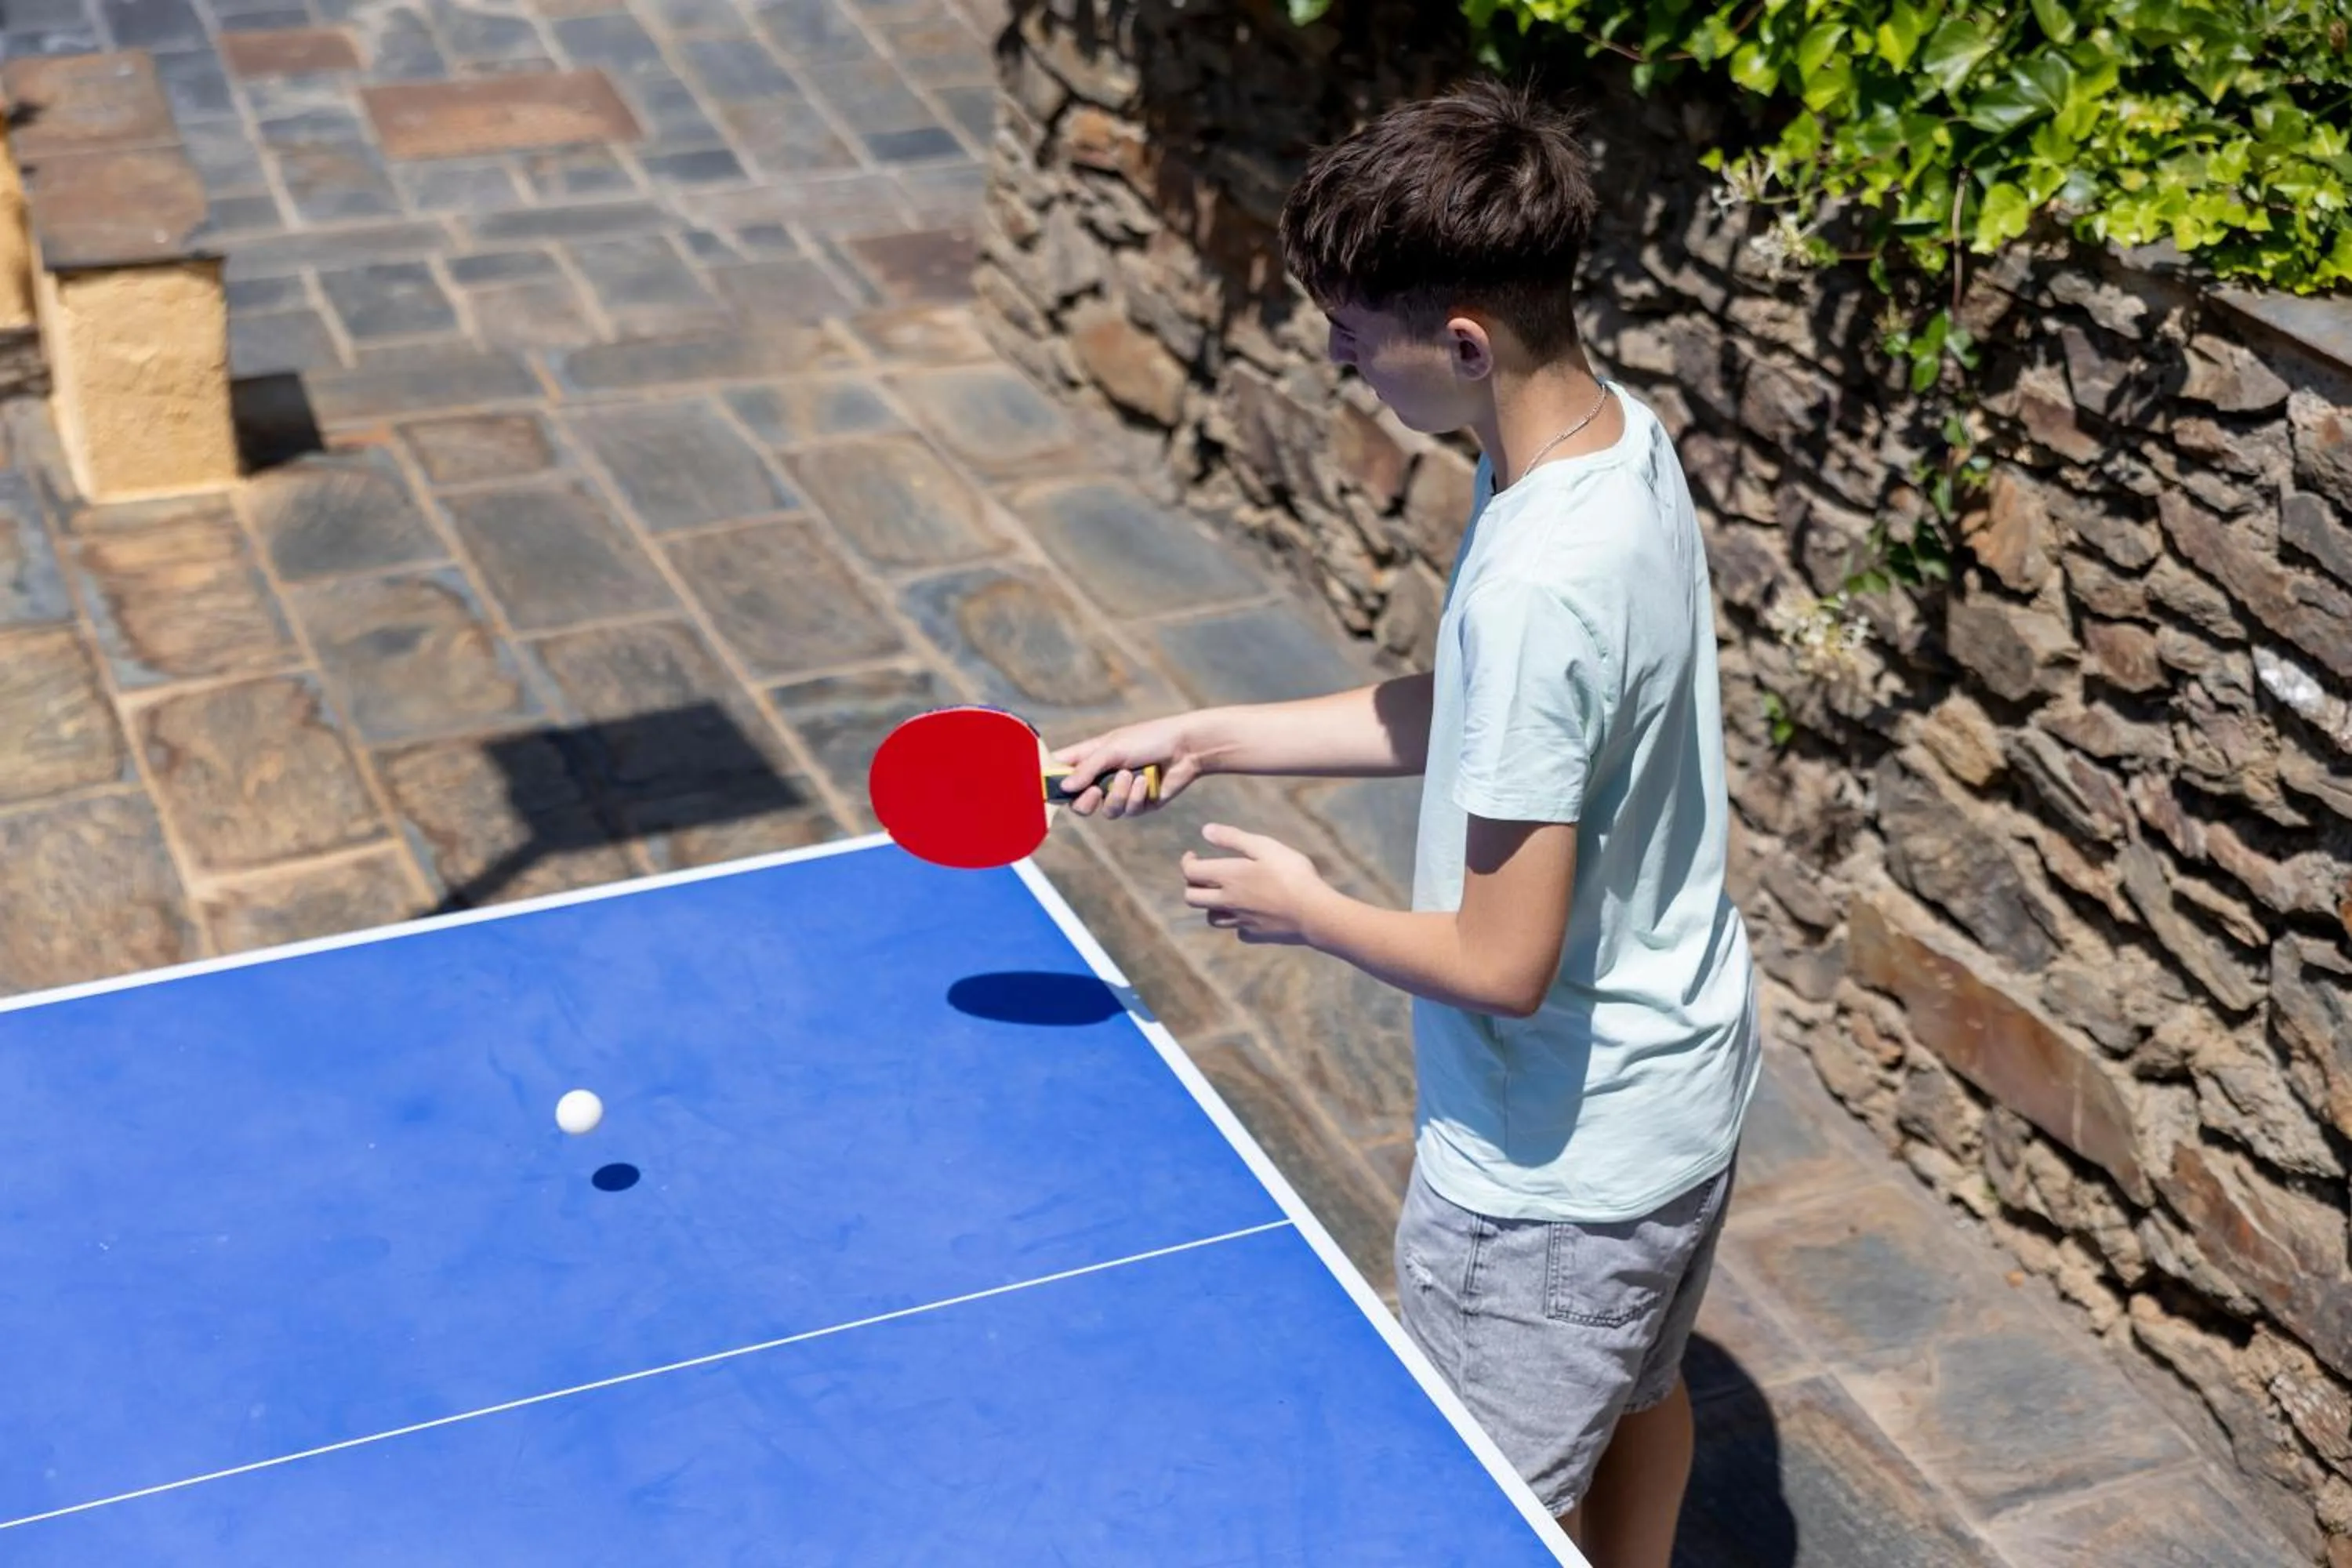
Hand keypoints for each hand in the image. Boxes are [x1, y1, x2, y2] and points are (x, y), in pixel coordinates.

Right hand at [1054, 711, 1214, 818]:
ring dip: (1118, 794)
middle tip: (1093, 792)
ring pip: (1105, 811)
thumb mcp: (1113, 748)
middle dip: (1084, 801)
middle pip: (1077, 803)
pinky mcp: (1138, 804)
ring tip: (1131, 775)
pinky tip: (1146, 781)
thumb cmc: (1148, 739)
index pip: (1060, 771)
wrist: (1185, 748)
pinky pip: (1128, 811)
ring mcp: (1119, 792)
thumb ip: (1088, 768)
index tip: (1044, 791)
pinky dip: (1136, 796)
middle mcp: (1101, 777)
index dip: (1050, 782)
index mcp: (1089, 757)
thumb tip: (1064, 788)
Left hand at [1182, 824, 1335, 945]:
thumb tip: (1205, 830)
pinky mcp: (1255, 935)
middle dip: (1193, 885)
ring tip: (1225, 893)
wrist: (1314, 913)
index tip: (1195, 855)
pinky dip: (1237, 922)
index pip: (1190, 873)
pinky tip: (1249, 913)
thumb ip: (1233, 838)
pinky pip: (1237, 930)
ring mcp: (1240, 921)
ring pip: (1211, 918)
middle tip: (1206, 875)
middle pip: (1192, 899)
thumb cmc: (1292, 874)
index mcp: (1227, 877)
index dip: (1187, 862)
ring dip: (1211, 905)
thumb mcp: (1264, 846)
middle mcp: (1227, 901)